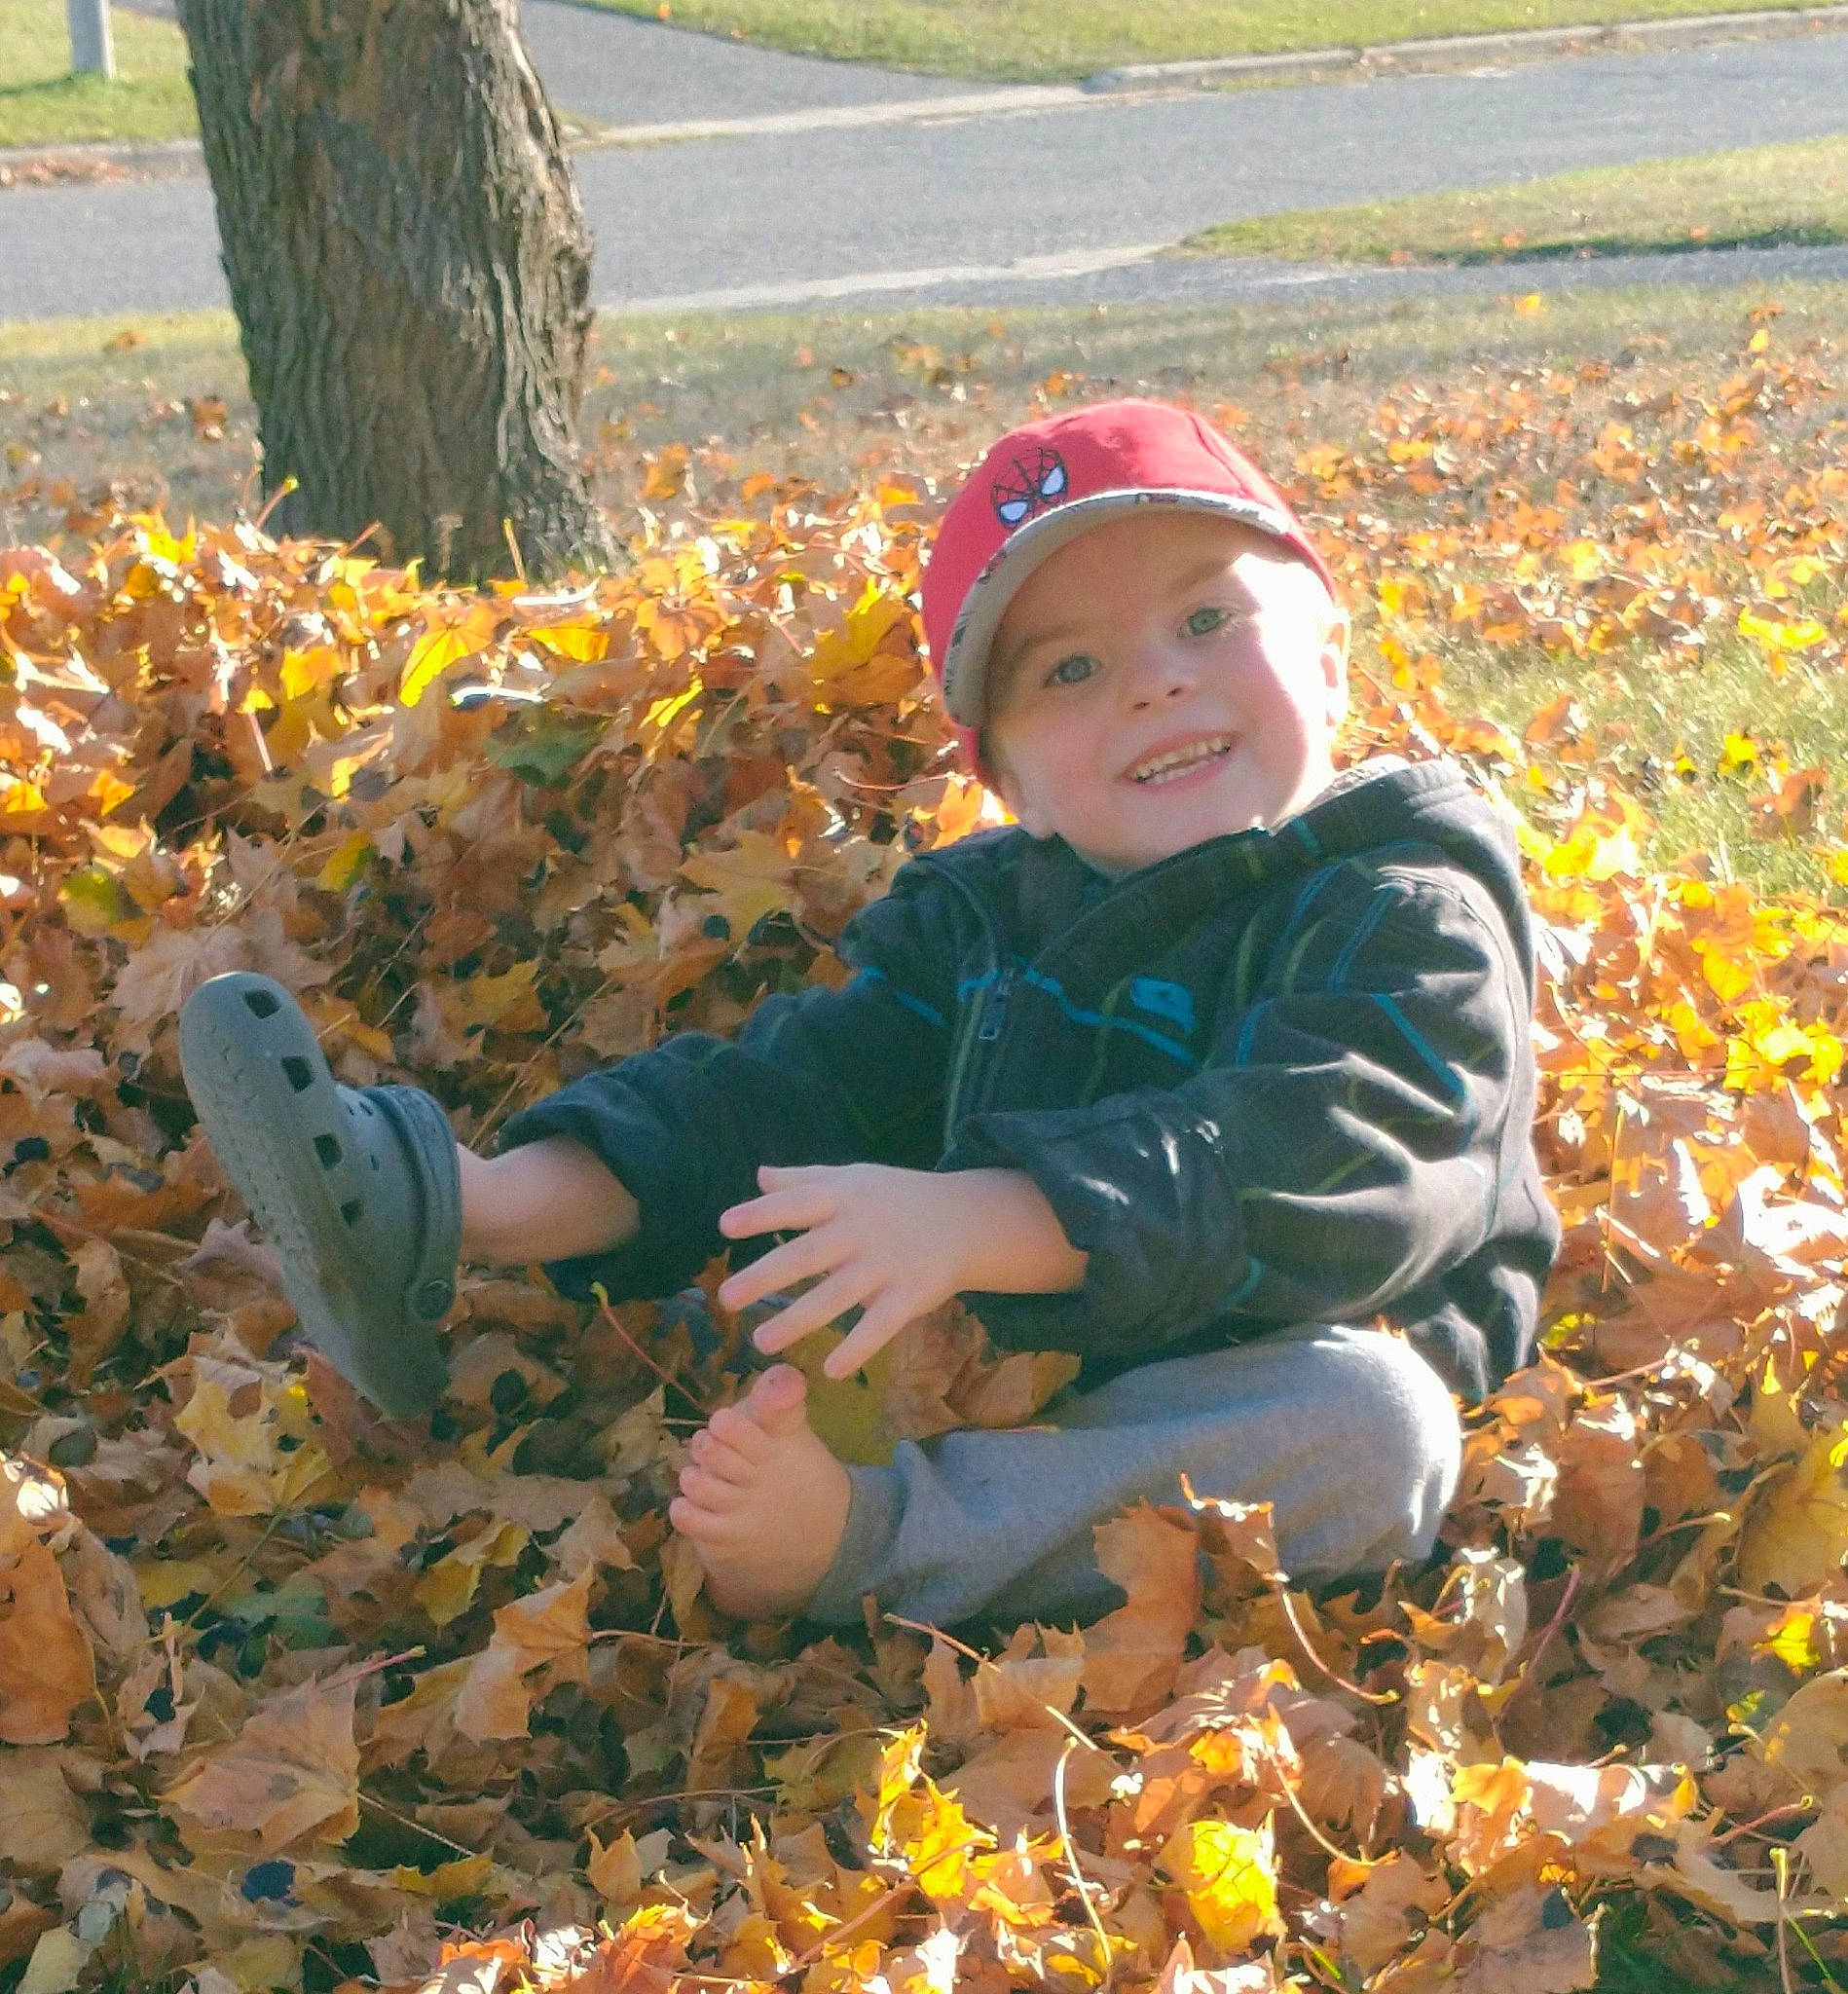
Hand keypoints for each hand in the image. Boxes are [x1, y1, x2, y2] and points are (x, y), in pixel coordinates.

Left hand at [716, 1162, 1088, 1378]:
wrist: (966, 1218)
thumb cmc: (896, 1197)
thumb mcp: (854, 1179)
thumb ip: (805, 1180)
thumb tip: (759, 1177)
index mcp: (843, 1198)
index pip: (796, 1204)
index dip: (761, 1214)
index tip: (726, 1227)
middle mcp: (860, 1230)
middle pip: (806, 1255)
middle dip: (765, 1277)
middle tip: (726, 1299)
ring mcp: (885, 1264)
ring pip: (835, 1296)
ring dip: (797, 1320)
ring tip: (761, 1342)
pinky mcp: (909, 1295)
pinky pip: (879, 1326)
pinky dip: (856, 1348)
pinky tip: (829, 1370)